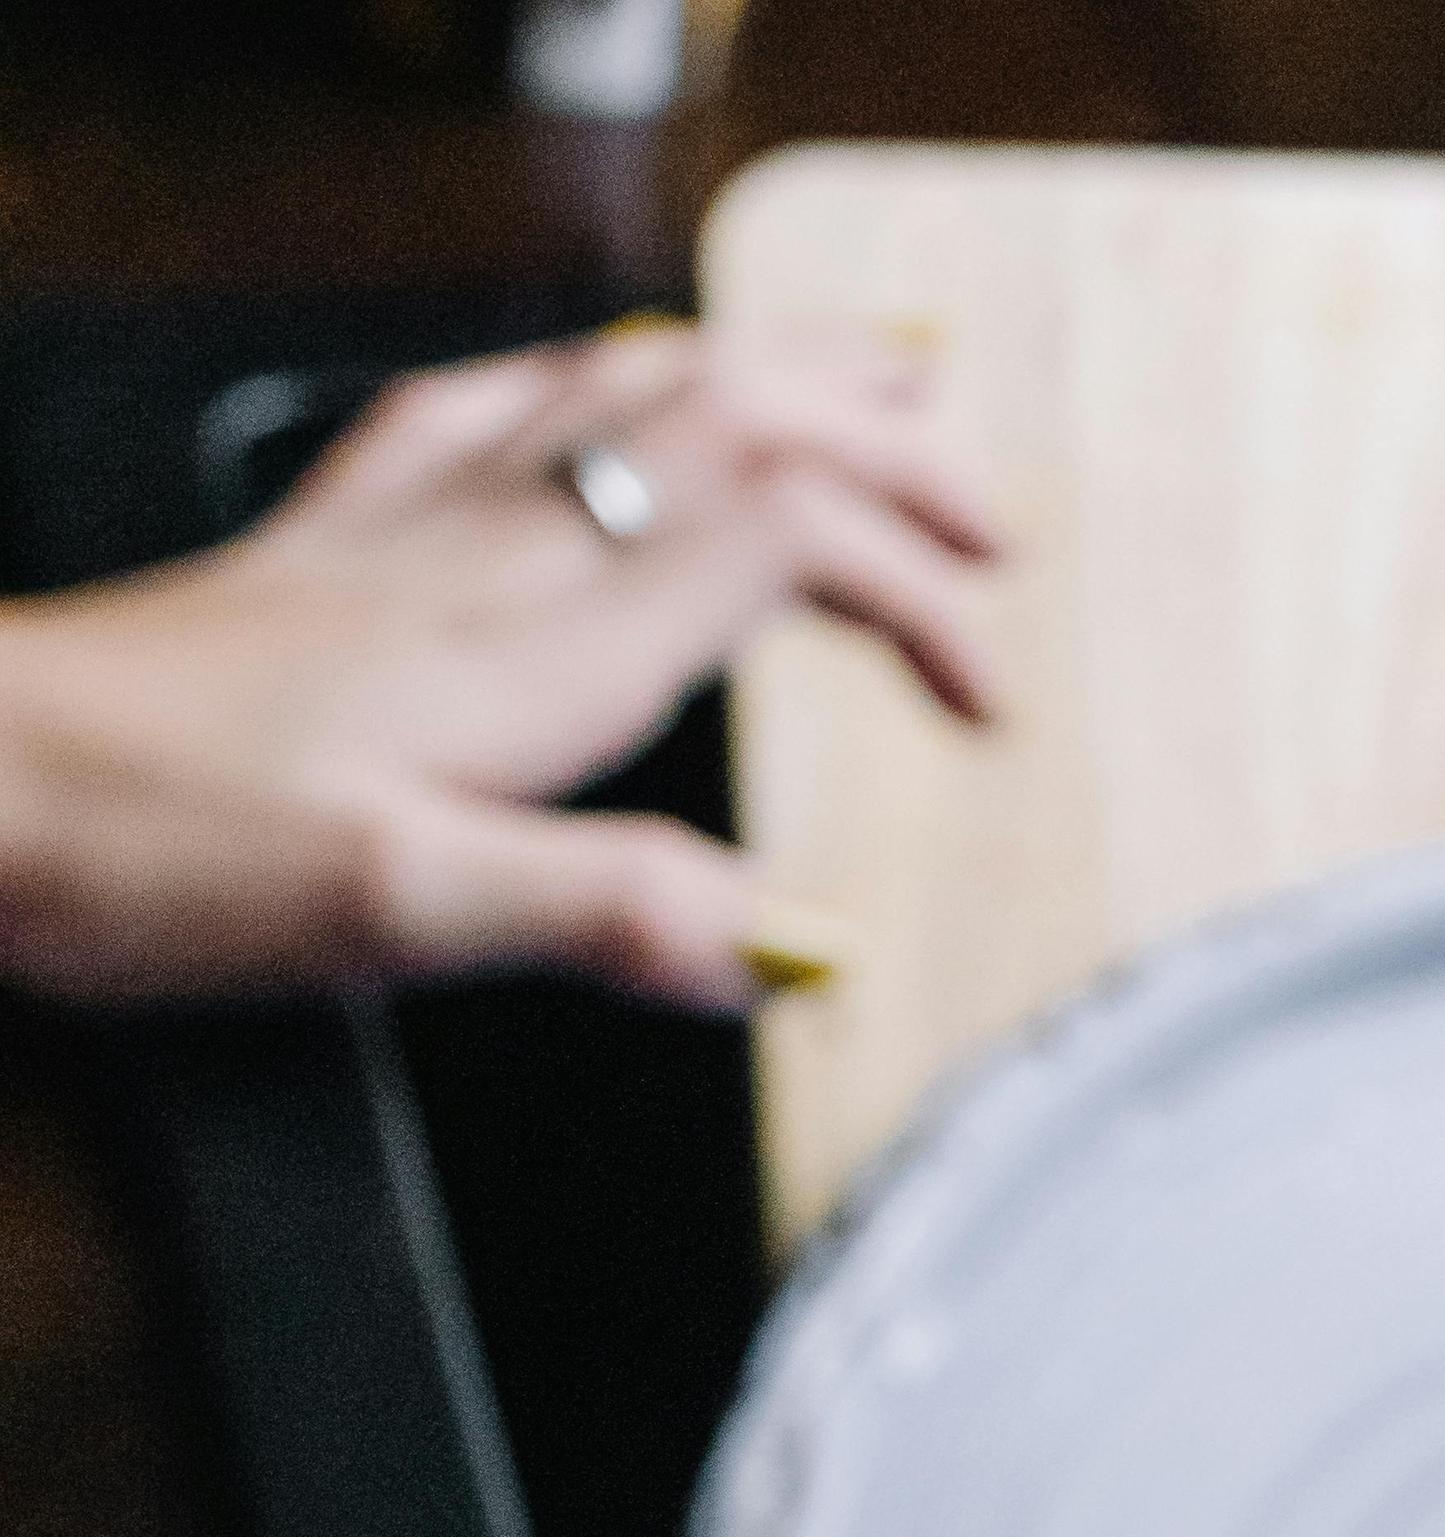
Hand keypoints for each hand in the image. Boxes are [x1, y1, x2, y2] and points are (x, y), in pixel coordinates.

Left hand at [0, 317, 997, 1010]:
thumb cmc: (153, 849)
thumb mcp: (399, 913)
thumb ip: (606, 916)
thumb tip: (792, 950)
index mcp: (535, 650)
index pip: (782, 545)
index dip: (911, 596)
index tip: (980, 703)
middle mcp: (486, 564)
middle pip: (731, 430)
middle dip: (884, 455)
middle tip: (987, 514)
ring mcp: (403, 540)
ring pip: (625, 393)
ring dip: (770, 376)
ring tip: (870, 375)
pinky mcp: (323, 551)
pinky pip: (479, 413)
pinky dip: (584, 380)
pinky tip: (595, 374)